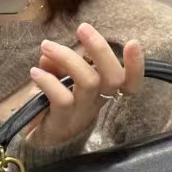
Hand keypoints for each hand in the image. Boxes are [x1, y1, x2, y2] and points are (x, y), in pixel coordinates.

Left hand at [25, 22, 144, 146]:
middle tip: (82, 28)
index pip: (130, 84)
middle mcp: (96, 104)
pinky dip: (48, 80)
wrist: (36, 143)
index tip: (133, 42)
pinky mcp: (62, 123)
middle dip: (100, 48)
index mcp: (101, 93)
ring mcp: (81, 115)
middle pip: (113, 78)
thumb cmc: (51, 107)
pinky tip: (34, 72)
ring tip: (46, 46)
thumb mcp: (57, 82)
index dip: (136, 67)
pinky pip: (62, 98)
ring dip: (67, 58)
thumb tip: (49, 53)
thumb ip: (58, 66)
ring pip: (88, 82)